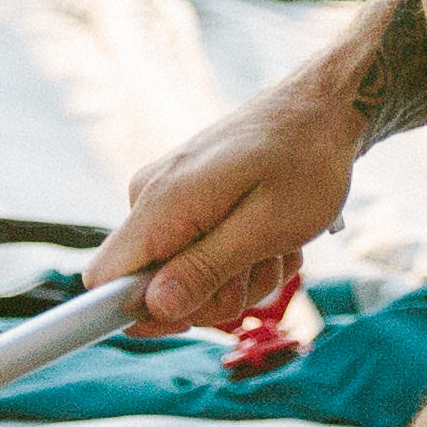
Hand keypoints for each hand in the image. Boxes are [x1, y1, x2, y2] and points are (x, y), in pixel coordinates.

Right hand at [92, 80, 357, 336]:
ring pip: (186, 277)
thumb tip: (154, 308)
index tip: (192, 318)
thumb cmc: (306, 162)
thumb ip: (206, 268)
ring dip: (241, 276)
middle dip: (215, 294)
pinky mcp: (187, 201)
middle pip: (153, 289)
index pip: (103, 279)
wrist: (324, 108)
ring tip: (279, 242)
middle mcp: (151, 198)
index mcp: (162, 203)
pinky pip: (201, 254)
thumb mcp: (266, 226)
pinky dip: (244, 257)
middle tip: (265, 265)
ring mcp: (168, 198)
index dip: (138, 314)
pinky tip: (275, 233)